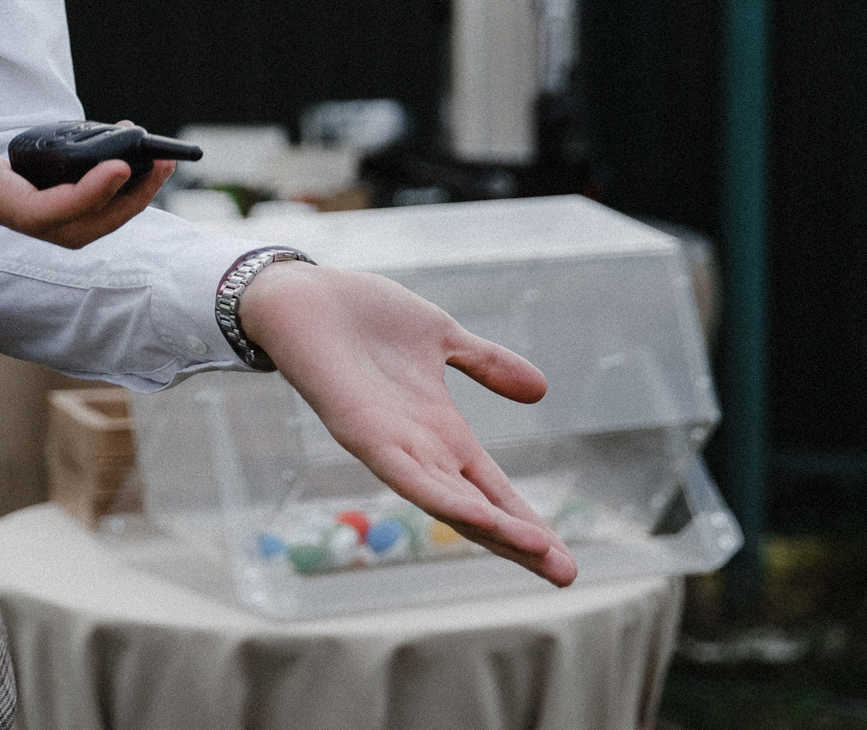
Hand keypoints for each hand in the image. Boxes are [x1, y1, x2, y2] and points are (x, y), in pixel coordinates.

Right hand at [0, 60, 170, 247]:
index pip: (42, 216)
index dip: (89, 198)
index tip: (124, 164)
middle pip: (69, 230)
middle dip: (122, 205)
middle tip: (163, 161)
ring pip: (66, 220)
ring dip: (115, 198)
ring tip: (152, 157)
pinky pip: (54, 196)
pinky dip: (90, 181)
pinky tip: (107, 149)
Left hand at [240, 262, 577, 586]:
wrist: (298, 290)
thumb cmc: (361, 313)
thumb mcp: (441, 335)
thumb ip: (486, 364)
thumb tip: (540, 391)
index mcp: (438, 430)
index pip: (491, 490)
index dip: (527, 521)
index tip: (566, 559)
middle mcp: (415, 447)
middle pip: (475, 510)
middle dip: (519, 544)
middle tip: (568, 576)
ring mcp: (386, 444)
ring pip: (445, 502)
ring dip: (493, 529)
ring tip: (541, 553)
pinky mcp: (357, 431)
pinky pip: (402, 473)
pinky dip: (440, 497)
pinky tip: (475, 515)